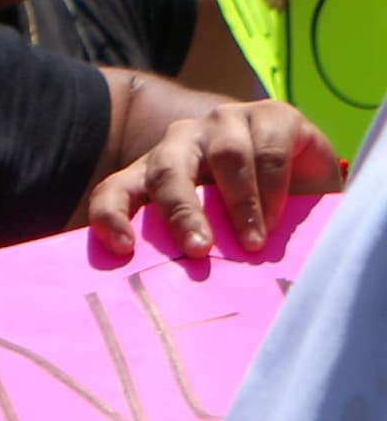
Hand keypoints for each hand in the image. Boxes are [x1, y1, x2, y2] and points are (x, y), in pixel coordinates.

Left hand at [90, 100, 343, 265]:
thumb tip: (173, 305)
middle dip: (182, 212)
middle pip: (167, 171)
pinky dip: (274, 187)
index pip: (115, 191)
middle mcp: (180, 142)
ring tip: (253, 244)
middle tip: (199, 250)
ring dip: (241, 204)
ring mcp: (225, 123)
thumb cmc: (246, 218)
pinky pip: (268, 149)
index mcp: (151, 174)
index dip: (111, 216)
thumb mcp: (212, 235)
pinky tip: (277, 218)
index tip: (121, 249)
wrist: (309, 181)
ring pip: (226, 157)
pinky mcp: (272, 115)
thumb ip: (186, 251)